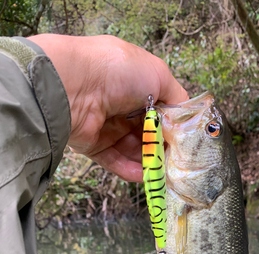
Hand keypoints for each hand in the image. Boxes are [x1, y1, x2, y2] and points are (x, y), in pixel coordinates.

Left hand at [28, 34, 187, 181]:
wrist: (74, 85)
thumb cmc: (117, 72)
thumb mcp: (158, 75)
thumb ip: (177, 97)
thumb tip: (185, 119)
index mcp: (136, 85)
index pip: (160, 111)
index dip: (172, 126)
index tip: (185, 142)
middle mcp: (121, 105)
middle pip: (148, 133)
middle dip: (163, 148)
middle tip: (177, 162)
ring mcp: (107, 127)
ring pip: (133, 150)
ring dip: (149, 162)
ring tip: (164, 173)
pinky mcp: (93, 145)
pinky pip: (115, 161)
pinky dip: (131, 170)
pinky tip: (146, 177)